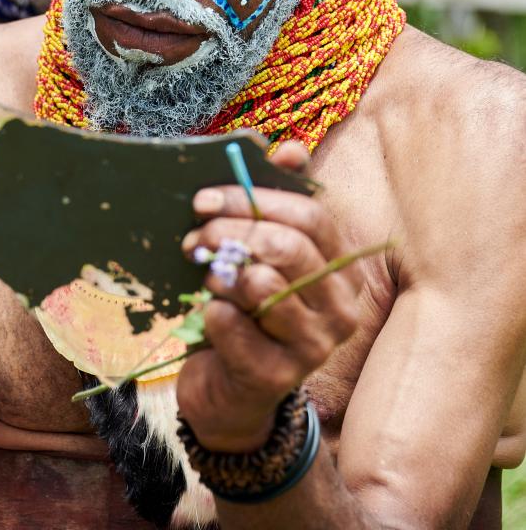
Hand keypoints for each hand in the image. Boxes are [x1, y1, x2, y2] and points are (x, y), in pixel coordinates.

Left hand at [177, 142, 362, 452]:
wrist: (230, 389)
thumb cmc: (248, 306)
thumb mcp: (260, 249)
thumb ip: (275, 196)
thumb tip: (292, 149)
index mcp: (341, 265)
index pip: (312, 216)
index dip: (255, 199)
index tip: (204, 198)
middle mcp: (341, 306)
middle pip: (289, 246)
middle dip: (233, 232)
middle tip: (196, 235)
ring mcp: (315, 345)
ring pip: (265, 285)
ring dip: (223, 272)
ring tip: (206, 274)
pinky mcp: (279, 377)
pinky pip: (237, 327)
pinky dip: (214, 312)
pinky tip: (210, 313)